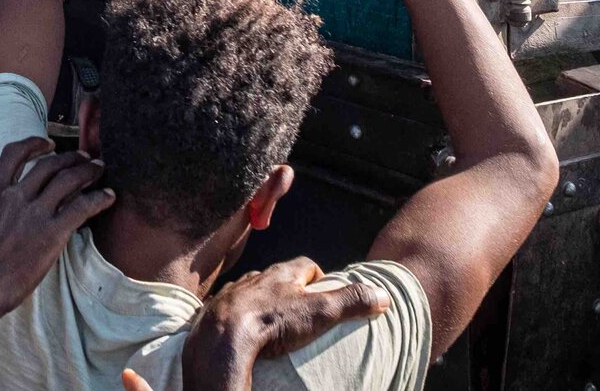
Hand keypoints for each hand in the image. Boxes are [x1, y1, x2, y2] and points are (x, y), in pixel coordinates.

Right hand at [0, 137, 113, 323]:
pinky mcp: (52, 234)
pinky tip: (109, 196)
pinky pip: (81, 208)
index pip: (14, 154)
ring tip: (99, 169)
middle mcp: (17, 196)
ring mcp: (35, 214)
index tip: (48, 143)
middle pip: (50, 164)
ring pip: (68, 180)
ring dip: (87, 171)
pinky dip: (98, 199)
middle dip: (70, 157)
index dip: (34, 144)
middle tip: (84, 157)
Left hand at [182, 258, 390, 390]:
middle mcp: (256, 278)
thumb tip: (384, 295)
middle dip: (289, 290)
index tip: (326, 291)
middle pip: (277, 278)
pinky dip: (240, 316)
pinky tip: (244, 331)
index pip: (305, 265)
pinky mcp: (215, 312)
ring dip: (262, 302)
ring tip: (273, 323)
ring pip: (252, 291)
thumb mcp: (320, 311)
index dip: (318, 277)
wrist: (222, 335)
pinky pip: (230, 309)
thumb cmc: (272, 321)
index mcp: (281, 274)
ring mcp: (234, 293)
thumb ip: (351, 302)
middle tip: (302, 311)